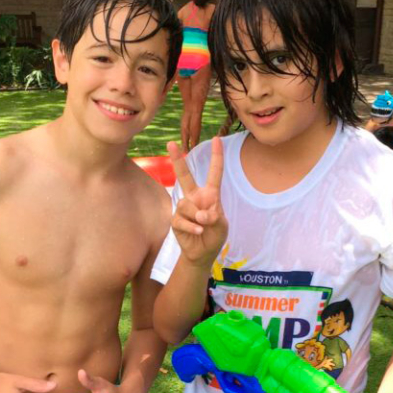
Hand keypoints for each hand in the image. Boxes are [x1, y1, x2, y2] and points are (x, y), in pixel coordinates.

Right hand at [167, 137, 227, 265]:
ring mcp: (184, 208)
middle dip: (177, 160)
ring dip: (197, 216)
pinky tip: (198, 231)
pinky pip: (181, 219)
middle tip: (170, 143)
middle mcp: (195, 197)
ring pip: (185, 205)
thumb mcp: (222, 225)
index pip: (214, 173)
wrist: (203, 253)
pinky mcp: (175, 220)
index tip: (217, 139)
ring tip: (203, 226)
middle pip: (185, 176)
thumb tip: (200, 214)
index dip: (216, 156)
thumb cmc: (214, 235)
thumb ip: (214, 217)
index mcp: (210, 195)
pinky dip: (191, 227)